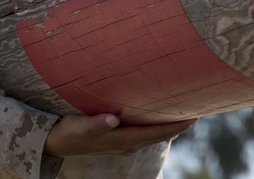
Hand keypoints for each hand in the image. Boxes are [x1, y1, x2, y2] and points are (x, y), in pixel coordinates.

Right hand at [44, 113, 196, 157]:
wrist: (56, 144)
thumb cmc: (68, 132)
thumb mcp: (80, 126)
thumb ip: (96, 123)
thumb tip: (113, 119)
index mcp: (123, 140)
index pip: (157, 133)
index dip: (176, 125)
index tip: (194, 115)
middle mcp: (128, 145)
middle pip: (160, 135)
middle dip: (178, 124)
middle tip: (197, 109)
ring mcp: (123, 144)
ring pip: (153, 135)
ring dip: (168, 126)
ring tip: (182, 112)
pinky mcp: (117, 140)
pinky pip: (144, 134)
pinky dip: (156, 127)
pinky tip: (156, 118)